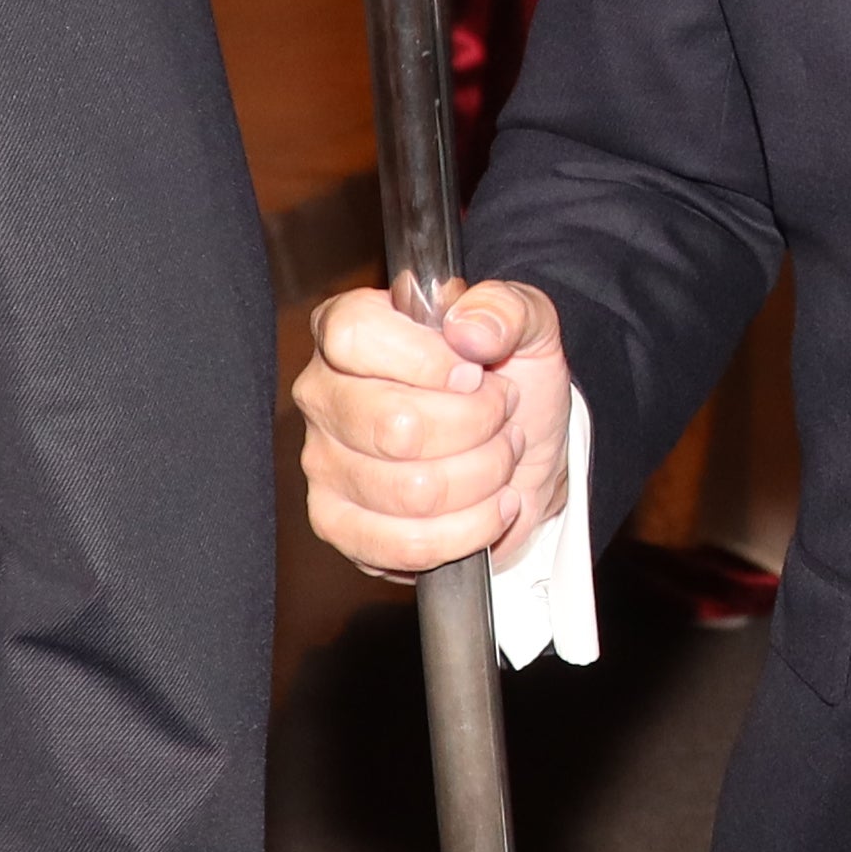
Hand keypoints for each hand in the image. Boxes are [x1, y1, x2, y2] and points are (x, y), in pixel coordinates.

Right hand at [294, 279, 570, 576]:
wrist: (525, 450)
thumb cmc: (510, 378)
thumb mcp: (527, 324)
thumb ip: (505, 307)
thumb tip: (468, 327)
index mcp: (348, 329)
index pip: (355, 336)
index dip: (426, 360)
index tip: (474, 372)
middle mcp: (323, 394)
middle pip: (394, 425)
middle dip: (477, 427)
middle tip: (502, 415)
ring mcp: (323, 464)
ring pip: (412, 491)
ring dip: (484, 476)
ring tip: (502, 455)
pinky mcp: (339, 526)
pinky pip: (406, 544)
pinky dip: (470, 528)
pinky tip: (492, 504)